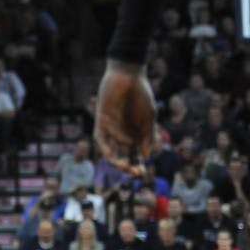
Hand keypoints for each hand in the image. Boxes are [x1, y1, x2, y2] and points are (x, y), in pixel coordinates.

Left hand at [94, 60, 154, 176]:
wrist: (128, 76)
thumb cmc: (141, 95)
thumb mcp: (149, 117)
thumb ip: (148, 136)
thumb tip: (146, 155)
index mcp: (136, 134)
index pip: (136, 155)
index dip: (138, 165)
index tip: (143, 173)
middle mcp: (123, 134)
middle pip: (123, 155)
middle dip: (128, 166)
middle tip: (135, 172)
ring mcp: (111, 128)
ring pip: (111, 150)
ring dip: (116, 161)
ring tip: (124, 166)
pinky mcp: (101, 121)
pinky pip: (100, 139)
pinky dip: (107, 147)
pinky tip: (113, 155)